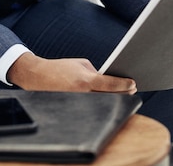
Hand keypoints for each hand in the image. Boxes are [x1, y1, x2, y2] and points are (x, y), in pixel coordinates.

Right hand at [7, 53, 136, 93]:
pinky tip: (107, 98)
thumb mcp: (80, 64)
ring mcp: (79, 103)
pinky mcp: (75, 109)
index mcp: (86, 80)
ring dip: (113, 98)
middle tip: (132, 89)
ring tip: (123, 94)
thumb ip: (96, 72)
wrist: (38, 77)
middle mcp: (84, 94)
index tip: (133, 83)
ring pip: (103, 103)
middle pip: (110, 96)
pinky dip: (101, 102)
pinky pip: (92, 106)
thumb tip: (109, 80)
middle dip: (122, 93)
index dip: (124, 85)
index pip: (111, 84)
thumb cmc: (61, 68)